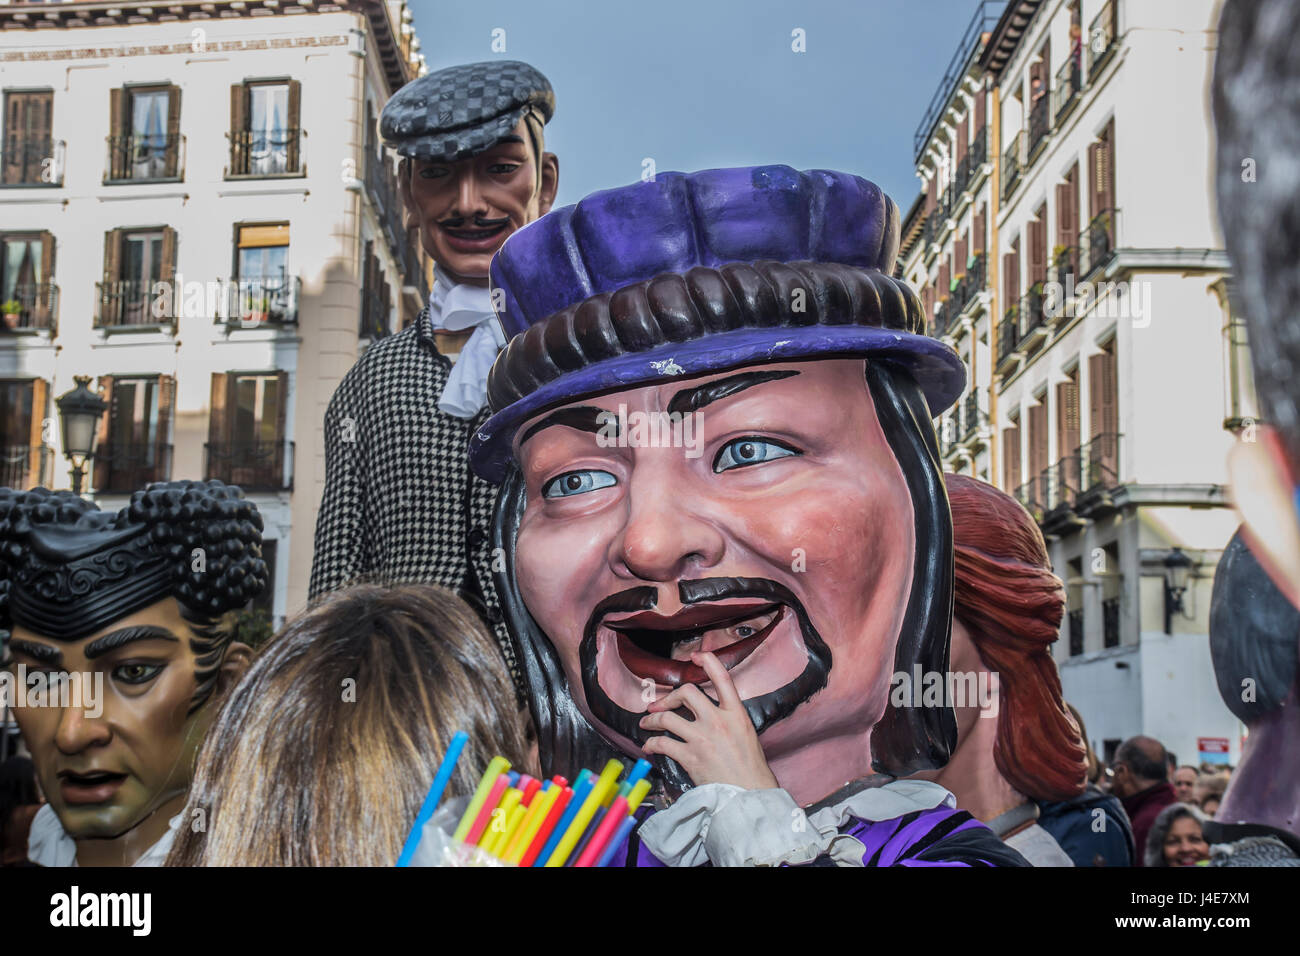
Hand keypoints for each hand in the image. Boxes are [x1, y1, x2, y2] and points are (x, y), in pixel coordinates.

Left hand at [639, 651, 778, 790]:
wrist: (750, 794)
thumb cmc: (751, 768)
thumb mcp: (746, 733)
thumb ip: (728, 718)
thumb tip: (710, 713)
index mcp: (736, 713)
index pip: (722, 678)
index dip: (708, 662)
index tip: (696, 656)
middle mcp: (718, 721)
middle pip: (687, 693)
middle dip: (669, 697)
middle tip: (659, 705)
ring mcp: (702, 738)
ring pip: (667, 717)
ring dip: (652, 720)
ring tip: (646, 724)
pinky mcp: (690, 756)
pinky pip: (662, 744)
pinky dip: (651, 744)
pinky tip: (649, 747)